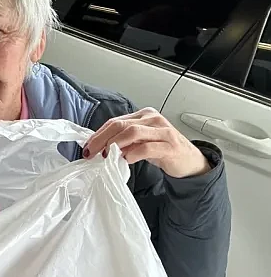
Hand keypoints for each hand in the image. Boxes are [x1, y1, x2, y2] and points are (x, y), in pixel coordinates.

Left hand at [83, 108, 211, 177]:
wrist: (189, 161)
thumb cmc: (162, 150)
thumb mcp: (140, 142)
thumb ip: (123, 141)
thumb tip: (98, 147)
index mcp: (143, 115)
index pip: (115, 122)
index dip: (98, 135)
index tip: (87, 147)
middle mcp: (153, 119)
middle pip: (120, 125)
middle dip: (101, 139)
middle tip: (91, 153)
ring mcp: (162, 131)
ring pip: (132, 132)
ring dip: (115, 145)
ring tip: (106, 157)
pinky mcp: (169, 146)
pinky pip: (147, 148)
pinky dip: (132, 154)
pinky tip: (125, 161)